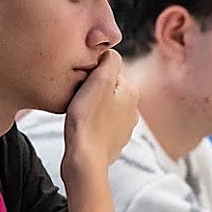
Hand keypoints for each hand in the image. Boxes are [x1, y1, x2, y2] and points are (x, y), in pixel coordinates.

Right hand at [63, 49, 138, 173]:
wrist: (85, 158)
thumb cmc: (88, 120)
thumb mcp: (99, 81)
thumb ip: (108, 61)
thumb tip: (110, 53)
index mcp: (132, 92)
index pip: (109, 71)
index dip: (91, 74)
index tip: (81, 84)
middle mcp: (133, 109)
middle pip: (106, 88)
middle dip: (91, 90)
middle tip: (78, 99)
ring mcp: (124, 127)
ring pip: (102, 106)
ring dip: (90, 107)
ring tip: (79, 115)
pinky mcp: (113, 140)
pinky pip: (99, 123)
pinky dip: (90, 123)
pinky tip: (82, 128)